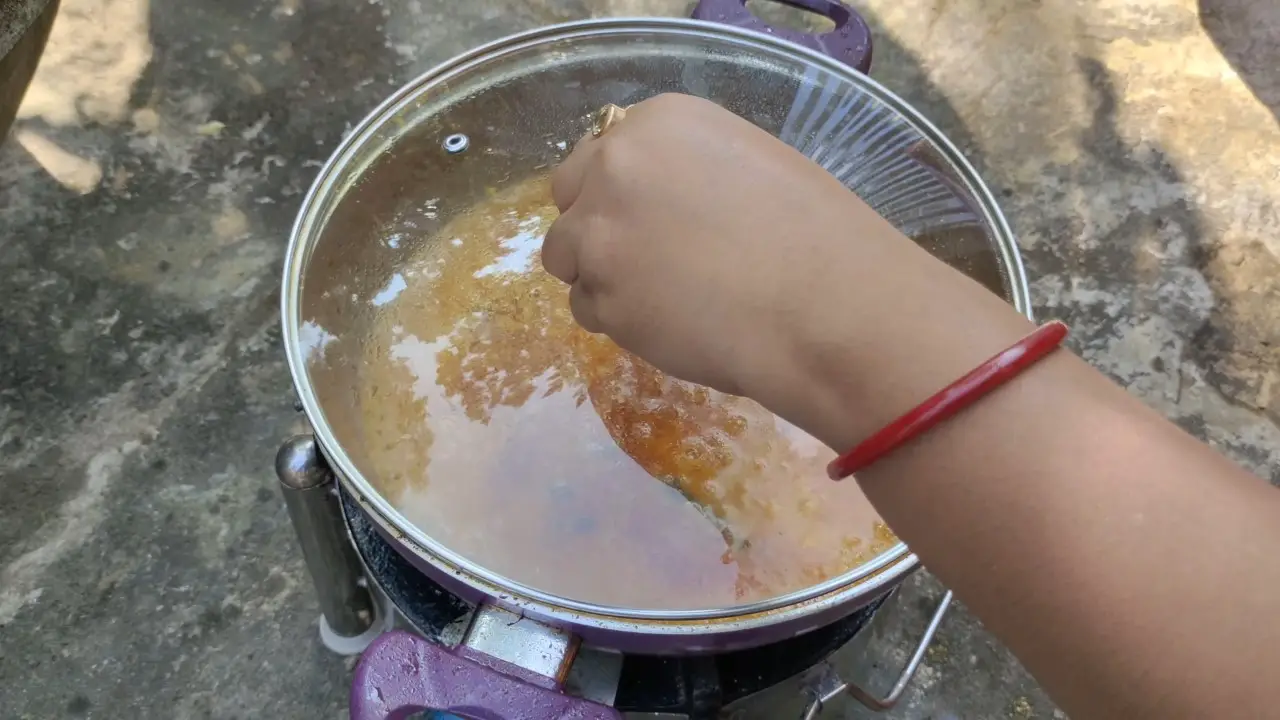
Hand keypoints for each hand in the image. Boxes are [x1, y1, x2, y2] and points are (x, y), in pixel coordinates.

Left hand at [545, 94, 861, 395]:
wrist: (823, 307)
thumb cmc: (813, 236)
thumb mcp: (746, 164)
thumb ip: (684, 172)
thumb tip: (657, 202)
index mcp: (658, 122)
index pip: (602, 152)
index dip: (621, 192)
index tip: (650, 219)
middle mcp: (615, 167)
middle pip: (568, 197)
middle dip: (597, 228)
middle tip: (646, 261)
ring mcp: (600, 234)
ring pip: (568, 258)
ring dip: (603, 278)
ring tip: (666, 299)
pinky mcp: (601, 298)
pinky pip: (588, 310)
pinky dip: (620, 322)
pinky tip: (673, 325)